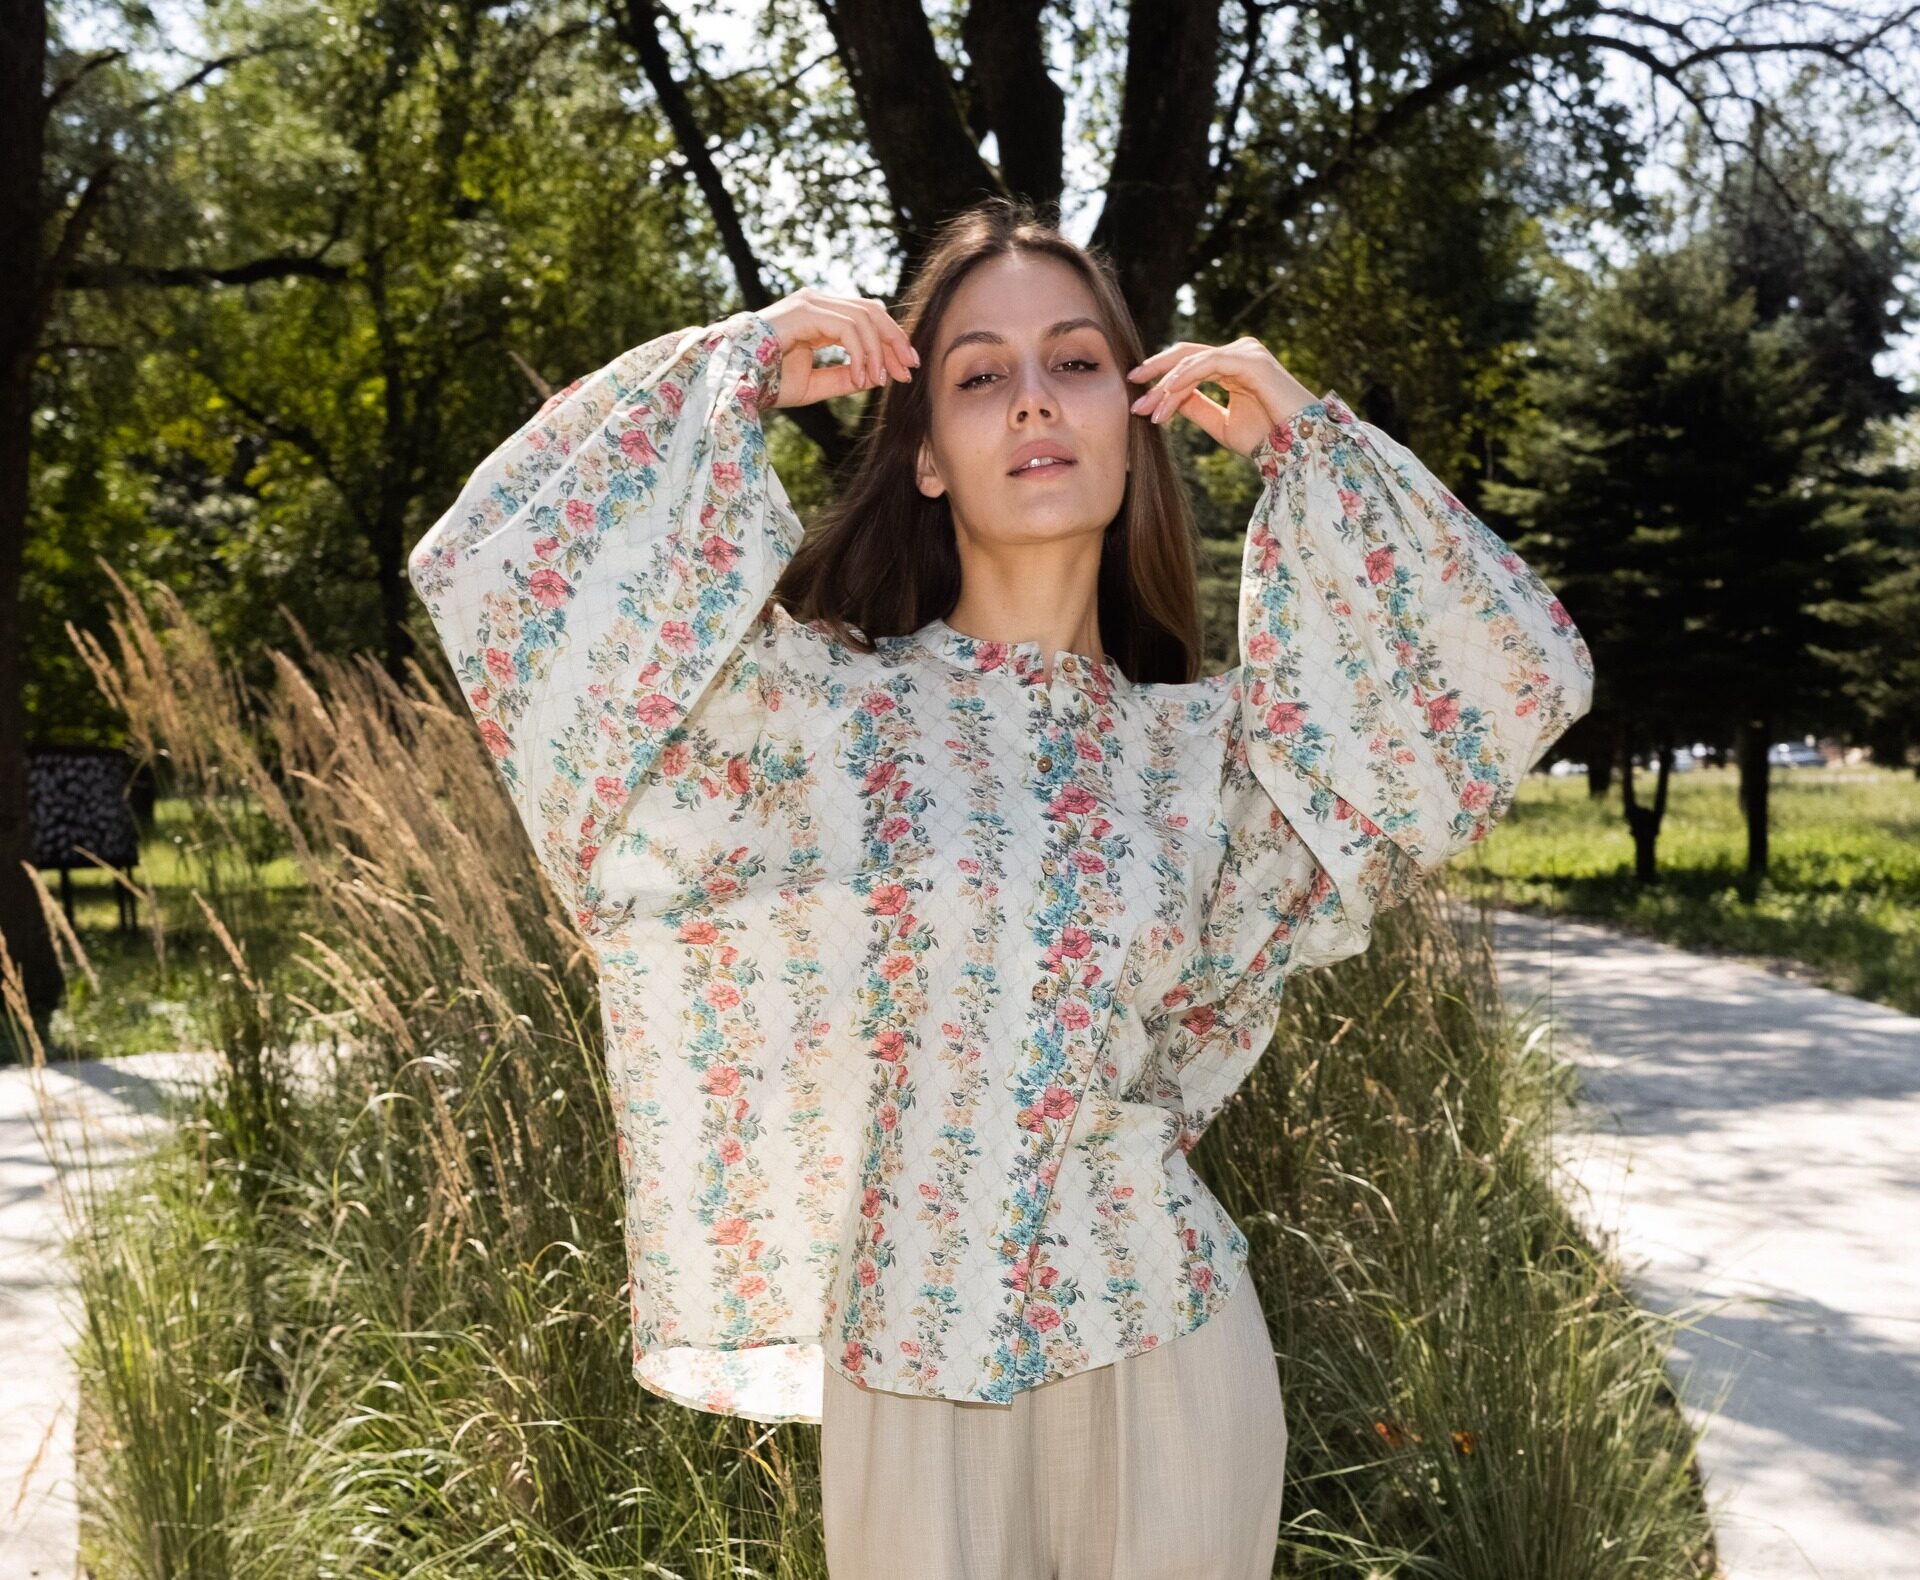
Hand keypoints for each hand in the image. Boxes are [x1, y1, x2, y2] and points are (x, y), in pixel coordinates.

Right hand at [758, 287, 919, 409]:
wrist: (733, 382)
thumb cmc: (765, 383)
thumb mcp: (815, 384)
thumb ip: (844, 378)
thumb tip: (877, 376)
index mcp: (819, 316)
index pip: (867, 318)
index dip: (890, 342)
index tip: (906, 370)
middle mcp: (816, 303)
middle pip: (872, 311)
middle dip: (894, 341)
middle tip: (908, 371)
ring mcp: (810, 302)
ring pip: (864, 316)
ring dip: (878, 351)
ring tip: (879, 379)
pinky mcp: (805, 310)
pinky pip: (848, 327)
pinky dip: (861, 353)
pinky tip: (862, 377)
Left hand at [1126, 337, 1319, 457]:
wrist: (1299, 449)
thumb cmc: (1267, 438)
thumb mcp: (1221, 423)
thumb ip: (1196, 407)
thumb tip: (1166, 400)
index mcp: (1233, 365)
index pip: (1189, 364)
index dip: (1162, 381)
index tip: (1139, 402)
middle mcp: (1239, 352)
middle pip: (1187, 354)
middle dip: (1156, 372)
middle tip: (1131, 387)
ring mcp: (1246, 352)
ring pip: (1193, 361)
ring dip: (1167, 385)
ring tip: (1149, 408)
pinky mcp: (1251, 360)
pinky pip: (1208, 364)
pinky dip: (1184, 380)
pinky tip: (1167, 398)